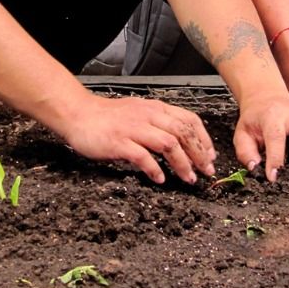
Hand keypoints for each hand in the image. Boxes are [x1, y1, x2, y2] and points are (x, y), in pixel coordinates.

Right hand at [58, 95, 216, 184]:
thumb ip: (158, 123)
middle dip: (199, 154)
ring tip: (188, 178)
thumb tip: (180, 141)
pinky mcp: (119, 142)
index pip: (189, 119)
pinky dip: (154, 169)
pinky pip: (142, 156)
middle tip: (206, 171)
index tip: (210, 155)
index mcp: (155, 108)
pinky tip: (160, 179)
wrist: (78, 114)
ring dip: (182, 163)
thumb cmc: (108, 117)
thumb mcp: (139, 112)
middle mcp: (148, 116)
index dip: (204, 139)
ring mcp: (133, 128)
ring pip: (168, 144)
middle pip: (183, 132)